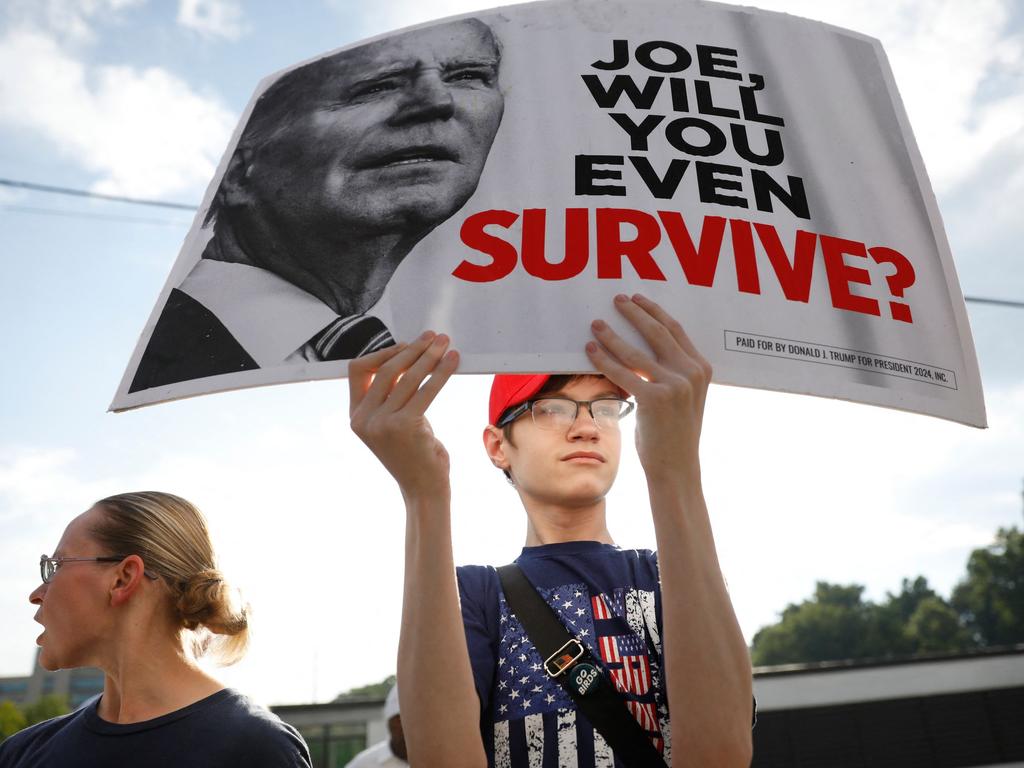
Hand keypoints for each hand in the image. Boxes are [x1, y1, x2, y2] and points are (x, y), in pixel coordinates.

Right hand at [349, 332, 459, 498]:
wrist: (423, 489)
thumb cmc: (413, 454)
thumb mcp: (393, 422)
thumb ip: (391, 396)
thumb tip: (407, 358)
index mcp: (355, 416)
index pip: (357, 370)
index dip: (381, 353)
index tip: (406, 346)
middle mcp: (364, 419)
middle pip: (386, 369)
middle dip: (412, 349)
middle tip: (432, 338)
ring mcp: (382, 423)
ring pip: (408, 377)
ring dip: (429, 356)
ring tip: (445, 344)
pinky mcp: (405, 426)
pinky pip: (427, 390)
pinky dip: (442, 373)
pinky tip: (453, 361)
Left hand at [586, 294, 710, 480]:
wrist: (676, 467)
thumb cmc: (675, 433)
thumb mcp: (683, 397)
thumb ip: (672, 372)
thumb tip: (643, 352)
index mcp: (702, 368)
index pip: (675, 330)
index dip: (654, 311)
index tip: (638, 299)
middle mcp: (691, 373)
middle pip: (657, 332)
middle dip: (634, 312)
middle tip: (616, 300)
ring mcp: (675, 385)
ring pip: (635, 351)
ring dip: (612, 334)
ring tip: (596, 323)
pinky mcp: (654, 399)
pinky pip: (622, 372)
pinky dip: (604, 359)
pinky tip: (591, 349)